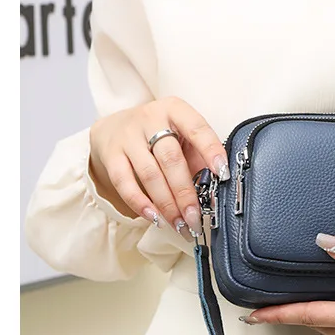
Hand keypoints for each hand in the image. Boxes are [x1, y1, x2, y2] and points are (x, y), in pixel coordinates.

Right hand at [88, 96, 228, 236]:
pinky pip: (124, 182)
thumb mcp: (181, 137)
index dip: (211, 151)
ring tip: (179, 224)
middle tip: (195, 217)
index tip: (223, 174)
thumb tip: (213, 196)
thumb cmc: (158, 135)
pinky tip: (154, 217)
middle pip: (171, 159)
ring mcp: (128, 136)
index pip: (197, 128)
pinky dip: (140, 203)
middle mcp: (150, 119)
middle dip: (185, 193)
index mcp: (175, 110)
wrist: (115, 127)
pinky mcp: (111, 154)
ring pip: (149, 174)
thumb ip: (198, 160)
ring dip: (166, 204)